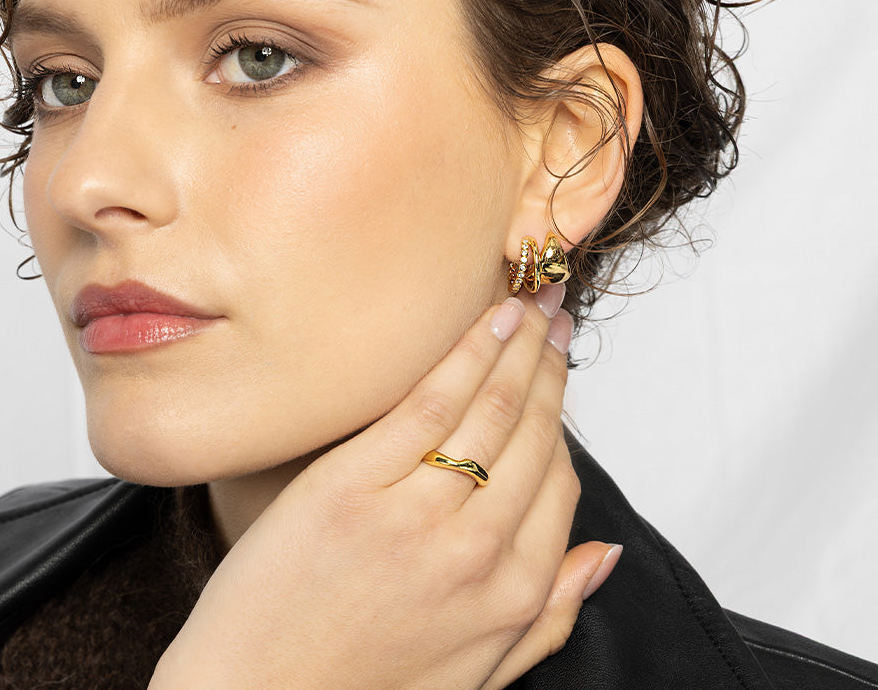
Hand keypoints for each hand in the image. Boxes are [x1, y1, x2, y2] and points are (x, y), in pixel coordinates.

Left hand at [150, 288, 619, 689]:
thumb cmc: (362, 685)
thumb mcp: (478, 674)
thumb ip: (548, 614)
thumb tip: (603, 555)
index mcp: (510, 596)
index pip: (559, 483)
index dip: (560, 418)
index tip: (556, 375)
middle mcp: (474, 552)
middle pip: (530, 434)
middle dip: (548, 365)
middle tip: (554, 316)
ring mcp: (413, 515)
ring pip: (488, 408)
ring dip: (515, 346)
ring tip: (525, 304)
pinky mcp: (351, 485)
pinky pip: (427, 403)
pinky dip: (463, 354)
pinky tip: (483, 322)